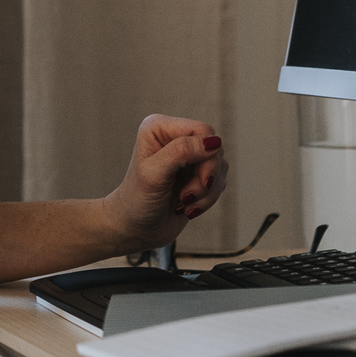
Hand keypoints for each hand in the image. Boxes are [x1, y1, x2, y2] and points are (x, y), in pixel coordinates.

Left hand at [106, 114, 228, 253]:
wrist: (135, 228)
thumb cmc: (137, 201)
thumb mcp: (154, 174)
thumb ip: (180, 152)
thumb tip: (212, 141)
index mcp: (160, 128)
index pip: (203, 131)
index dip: (207, 156)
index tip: (201, 181)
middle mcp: (175, 137)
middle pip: (215, 149)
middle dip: (206, 178)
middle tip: (186, 197)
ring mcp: (188, 156)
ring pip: (220, 167)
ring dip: (206, 192)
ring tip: (183, 203)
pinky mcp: (198, 174)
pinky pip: (219, 182)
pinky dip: (207, 199)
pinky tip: (187, 207)